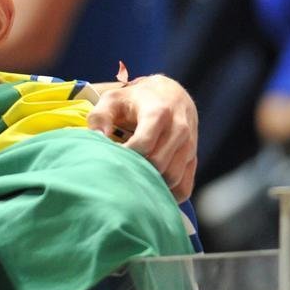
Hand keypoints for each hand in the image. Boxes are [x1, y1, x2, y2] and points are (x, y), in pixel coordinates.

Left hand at [89, 74, 197, 201]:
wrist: (170, 95)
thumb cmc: (134, 100)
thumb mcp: (112, 100)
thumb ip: (99, 117)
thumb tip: (96, 139)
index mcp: (158, 113)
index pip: (144, 144)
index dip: (125, 155)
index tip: (112, 156)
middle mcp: (178, 129)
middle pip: (158, 164)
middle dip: (136, 170)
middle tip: (119, 170)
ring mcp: (189, 146)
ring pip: (172, 177)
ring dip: (151, 184)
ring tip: (132, 179)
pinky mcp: (193, 159)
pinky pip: (185, 187)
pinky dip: (168, 194)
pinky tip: (150, 189)